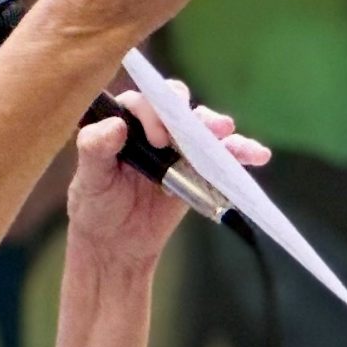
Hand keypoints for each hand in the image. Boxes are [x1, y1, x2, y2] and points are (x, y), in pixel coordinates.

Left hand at [66, 85, 269, 268]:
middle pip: (178, 106)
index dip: (153, 113)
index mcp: (125, 121)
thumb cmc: (96, 205)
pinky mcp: (199, 167)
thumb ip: (94, 149)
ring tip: (228, 135)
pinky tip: (256, 155)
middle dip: (191, 114)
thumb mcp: (89, 179)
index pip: (143, 103)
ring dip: (219, 128)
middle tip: (201, 128)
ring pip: (203, 127)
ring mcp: (179, 145)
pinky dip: (241, 152)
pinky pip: (223, 155)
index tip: (157, 139)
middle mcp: (154, 126)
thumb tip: (115, 125)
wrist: (116, 243)